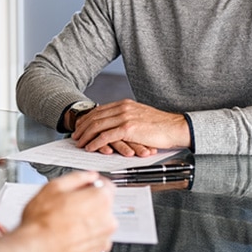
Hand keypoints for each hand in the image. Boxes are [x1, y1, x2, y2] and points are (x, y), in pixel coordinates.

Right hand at [17, 171, 116, 251]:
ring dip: (86, 221)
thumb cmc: (42, 222)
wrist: (36, 250)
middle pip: (103, 206)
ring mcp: (103, 240)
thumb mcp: (54, 187)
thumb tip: (87, 176)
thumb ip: (76, 178)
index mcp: (100, 200)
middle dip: (88, 203)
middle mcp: (107, 221)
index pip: (106, 186)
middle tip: (68, 205)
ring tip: (65, 222)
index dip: (93, 184)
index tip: (85, 186)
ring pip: (98, 224)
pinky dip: (84, 237)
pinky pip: (93, 240)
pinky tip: (67, 234)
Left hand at [72, 99, 189, 155]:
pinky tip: (90, 147)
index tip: (80, 126)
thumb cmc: (161, 126)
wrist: (176, 127)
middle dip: (82, 127)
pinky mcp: (128, 128)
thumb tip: (115, 125)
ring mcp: (125, 117)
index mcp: (124, 104)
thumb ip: (127, 117)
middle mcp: (122, 108)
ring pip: (97, 126)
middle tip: (75, 136)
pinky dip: (95, 142)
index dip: (87, 119)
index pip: (99, 110)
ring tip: (79, 143)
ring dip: (86, 135)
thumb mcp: (140, 116)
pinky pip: (106, 136)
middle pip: (95, 117)